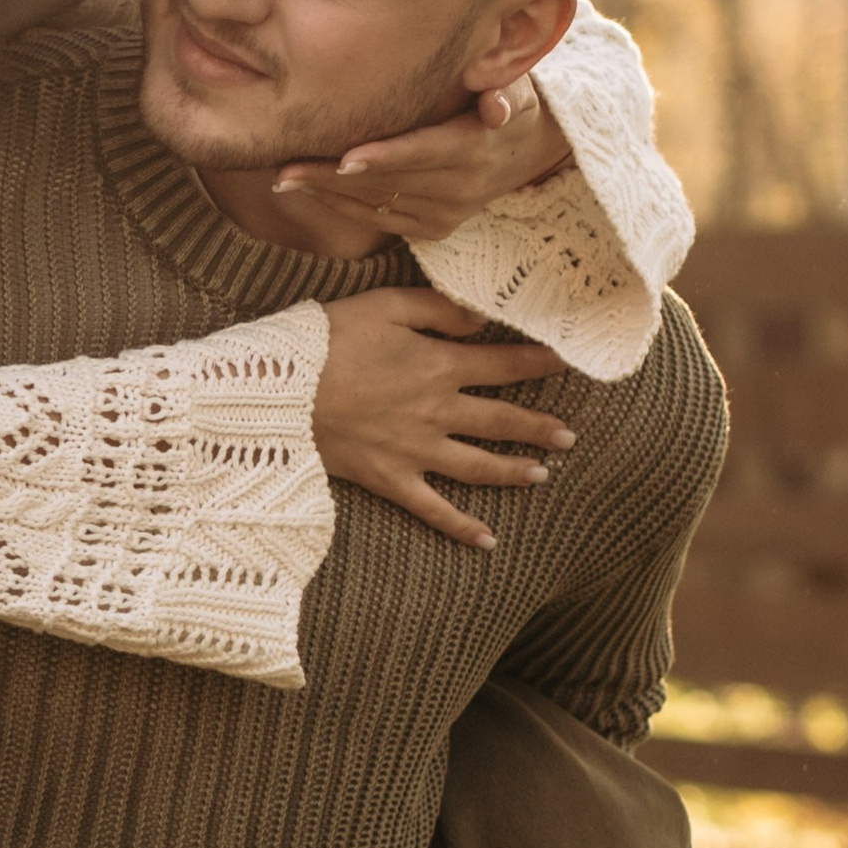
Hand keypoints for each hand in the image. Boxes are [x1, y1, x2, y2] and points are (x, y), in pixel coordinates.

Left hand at [274, 73, 573, 241]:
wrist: (524, 152)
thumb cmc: (506, 102)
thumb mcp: (515, 90)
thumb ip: (503, 93)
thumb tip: (494, 106)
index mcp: (473, 149)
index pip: (422, 152)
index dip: (384, 157)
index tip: (345, 158)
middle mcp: (459, 188)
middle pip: (387, 182)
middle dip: (333, 177)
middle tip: (285, 168)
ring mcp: (445, 214)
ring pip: (377, 203)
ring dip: (328, 194)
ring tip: (284, 179)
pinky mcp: (433, 229)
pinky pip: (380, 220)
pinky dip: (344, 207)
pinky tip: (311, 192)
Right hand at [313, 286, 574, 551]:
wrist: (278, 390)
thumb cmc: (325, 340)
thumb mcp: (383, 305)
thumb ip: (437, 309)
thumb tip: (481, 317)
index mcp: (438, 365)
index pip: (502, 364)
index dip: (539, 362)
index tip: (568, 362)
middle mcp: (437, 412)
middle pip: (500, 420)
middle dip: (538, 426)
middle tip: (569, 435)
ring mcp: (416, 450)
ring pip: (478, 465)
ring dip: (514, 471)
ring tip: (542, 475)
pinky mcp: (390, 479)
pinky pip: (433, 510)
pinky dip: (461, 528)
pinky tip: (488, 541)